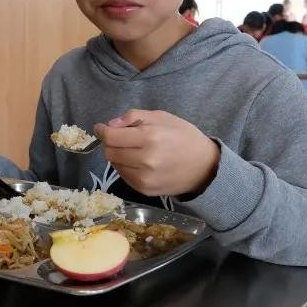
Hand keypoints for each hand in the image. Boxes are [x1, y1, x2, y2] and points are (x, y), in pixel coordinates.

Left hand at [93, 110, 219, 197]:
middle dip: (110, 143)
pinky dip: (126, 167)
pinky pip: (124, 176)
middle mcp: (144, 160)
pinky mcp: (144, 190)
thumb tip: (111, 124)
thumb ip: (134, 116)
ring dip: (118, 155)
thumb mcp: (163, 117)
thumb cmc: (185, 137)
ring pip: (115, 165)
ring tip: (132, 150)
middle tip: (119, 138)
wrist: (205, 168)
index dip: (103, 131)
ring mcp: (144, 178)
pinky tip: (138, 162)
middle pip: (110, 152)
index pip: (112, 137)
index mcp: (149, 137)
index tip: (101, 128)